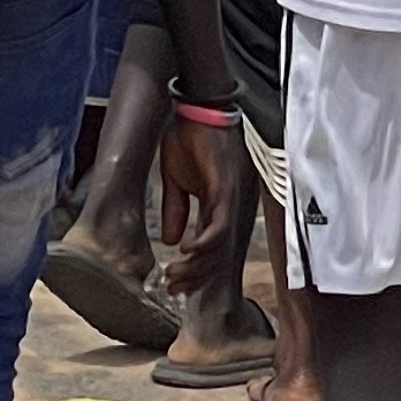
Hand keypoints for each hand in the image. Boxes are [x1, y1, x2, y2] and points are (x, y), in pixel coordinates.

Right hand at [160, 111, 249, 272]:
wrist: (197, 113)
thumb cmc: (189, 141)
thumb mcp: (174, 180)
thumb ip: (175, 209)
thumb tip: (170, 240)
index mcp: (216, 209)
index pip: (209, 250)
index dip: (194, 270)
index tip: (174, 284)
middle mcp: (228, 211)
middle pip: (216, 256)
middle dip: (194, 276)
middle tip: (173, 287)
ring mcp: (230, 204)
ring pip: (218, 247)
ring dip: (197, 265)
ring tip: (176, 275)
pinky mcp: (226, 193)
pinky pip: (219, 226)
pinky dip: (205, 242)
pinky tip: (187, 251)